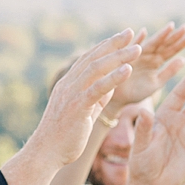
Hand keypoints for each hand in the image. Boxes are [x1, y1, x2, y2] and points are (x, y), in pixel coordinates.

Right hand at [3, 30, 143, 184]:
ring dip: (118, 56)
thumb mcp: (84, 112)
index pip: (90, 59)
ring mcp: (72, 93)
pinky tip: (128, 69)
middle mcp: (69, 84)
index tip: (123, 36)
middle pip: (94, 57)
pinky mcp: (77, 106)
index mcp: (70, 84)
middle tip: (132, 32)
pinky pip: (97, 88)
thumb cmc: (65, 136)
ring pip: (97, 69)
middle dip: (114, 44)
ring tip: (138, 48)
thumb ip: (96, 98)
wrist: (46, 152)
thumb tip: (111, 87)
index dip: (107, 46)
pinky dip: (113, 77)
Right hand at [116, 23, 184, 105]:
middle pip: (164, 44)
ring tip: (172, 27)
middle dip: (175, 35)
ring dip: (161, 35)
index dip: (182, 41)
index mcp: (157, 61)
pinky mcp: (126, 59)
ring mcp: (137, 55)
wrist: (118, 99)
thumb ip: (169, 72)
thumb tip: (184, 59)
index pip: (172, 50)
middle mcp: (148, 55)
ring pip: (152, 44)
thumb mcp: (157, 83)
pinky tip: (143, 32)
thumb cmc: (137, 91)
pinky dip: (138, 41)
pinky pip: (132, 49)